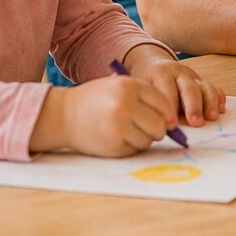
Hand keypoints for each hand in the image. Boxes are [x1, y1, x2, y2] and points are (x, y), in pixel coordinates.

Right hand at [37, 75, 179, 156]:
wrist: (63, 115)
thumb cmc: (96, 99)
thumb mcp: (119, 86)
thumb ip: (145, 97)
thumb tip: (172, 120)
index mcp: (129, 86)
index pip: (164, 103)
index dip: (167, 114)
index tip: (166, 120)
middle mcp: (125, 105)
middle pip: (160, 125)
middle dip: (159, 129)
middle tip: (150, 129)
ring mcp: (118, 126)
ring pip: (149, 139)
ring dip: (144, 139)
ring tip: (129, 131)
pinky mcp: (113, 145)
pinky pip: (135, 149)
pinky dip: (131, 146)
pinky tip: (118, 138)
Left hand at [125, 46, 224, 127]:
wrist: (153, 65)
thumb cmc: (145, 83)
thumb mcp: (141, 88)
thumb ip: (150, 102)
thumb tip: (158, 125)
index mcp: (161, 73)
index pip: (167, 89)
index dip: (169, 106)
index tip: (171, 125)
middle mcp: (179, 73)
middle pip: (189, 88)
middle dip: (193, 106)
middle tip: (195, 123)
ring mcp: (193, 77)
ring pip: (205, 87)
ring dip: (210, 103)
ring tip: (211, 118)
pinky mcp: (202, 82)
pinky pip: (214, 88)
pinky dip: (219, 98)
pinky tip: (220, 110)